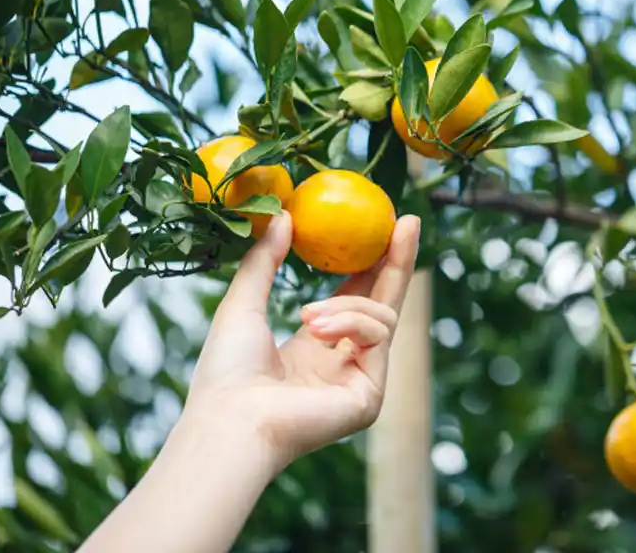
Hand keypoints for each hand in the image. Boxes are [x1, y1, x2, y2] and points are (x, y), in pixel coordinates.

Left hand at [184, 211, 420, 469]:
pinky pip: (378, 336)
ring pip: (382, 317)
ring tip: (307, 316)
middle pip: (385, 303)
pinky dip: (350, 323)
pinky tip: (316, 330)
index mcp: (315, 348)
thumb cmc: (227, 372)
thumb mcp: (243, 303)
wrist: (229, 420)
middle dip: (398, 261)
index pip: (355, 299)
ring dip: (348, 305)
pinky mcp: (371, 396)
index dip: (369, 265)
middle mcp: (343, 364)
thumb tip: (284, 216)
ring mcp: (360, 381)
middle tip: (408, 220)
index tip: (380, 227)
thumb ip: (265, 260)